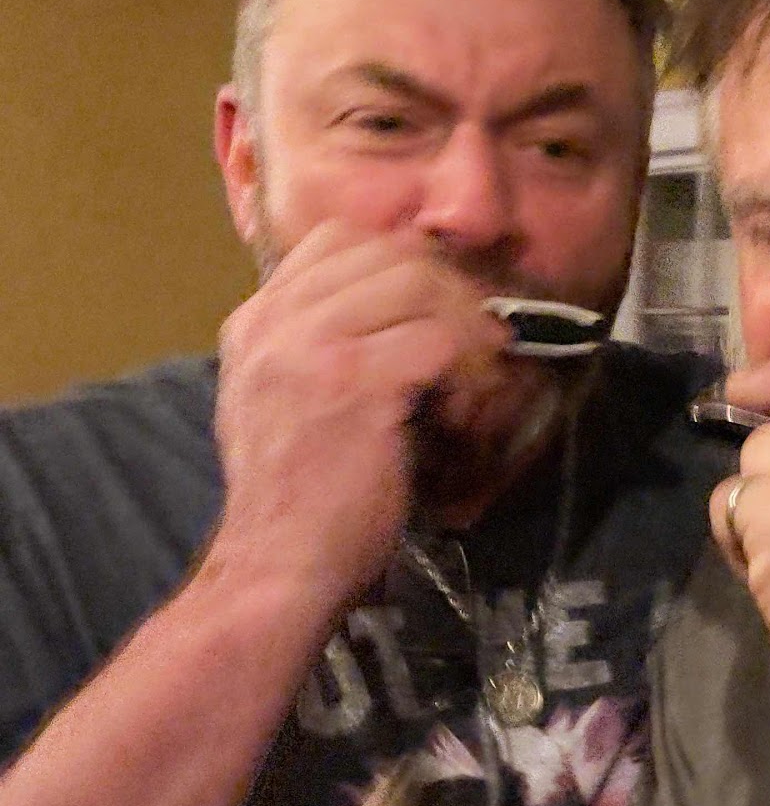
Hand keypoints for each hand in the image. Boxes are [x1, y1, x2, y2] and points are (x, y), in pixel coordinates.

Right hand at [209, 221, 512, 615]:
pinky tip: (462, 412)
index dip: (407, 263)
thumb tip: (401, 308)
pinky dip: (468, 372)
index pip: (340, 238)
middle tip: (477, 346)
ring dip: (465, 330)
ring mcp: (310, 347)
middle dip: (451, 294)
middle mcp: (276, 321)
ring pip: (421, 285)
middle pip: (390, 253)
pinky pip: (440, 341)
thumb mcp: (285, 403)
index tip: (441, 310)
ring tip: (471, 382)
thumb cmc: (299, 498)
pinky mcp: (354, 382)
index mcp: (257, 320)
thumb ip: (320, 346)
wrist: (278, 566)